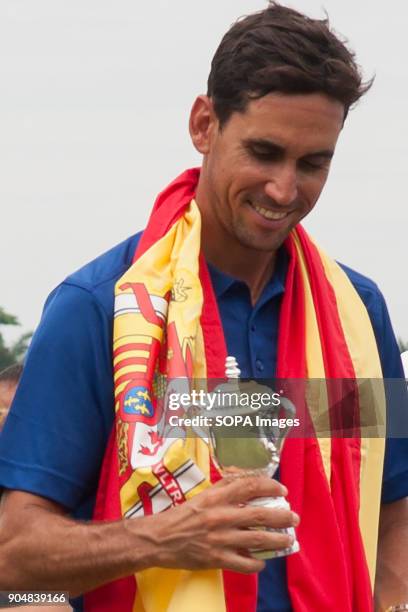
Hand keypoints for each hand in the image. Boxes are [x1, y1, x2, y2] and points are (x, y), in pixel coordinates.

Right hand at [136, 476, 298, 572]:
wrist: (160, 539)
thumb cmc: (183, 515)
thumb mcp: (204, 495)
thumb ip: (224, 487)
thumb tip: (246, 479)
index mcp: (217, 497)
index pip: (250, 486)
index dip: (270, 486)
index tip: (282, 490)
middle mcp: (221, 516)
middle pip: (260, 514)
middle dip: (282, 516)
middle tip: (293, 517)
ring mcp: (220, 539)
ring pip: (258, 539)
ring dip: (277, 539)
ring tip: (288, 539)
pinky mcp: (217, 559)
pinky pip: (245, 564)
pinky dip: (258, 563)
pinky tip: (262, 560)